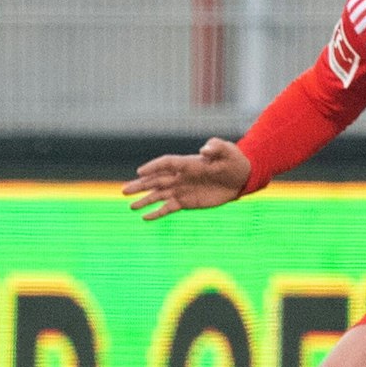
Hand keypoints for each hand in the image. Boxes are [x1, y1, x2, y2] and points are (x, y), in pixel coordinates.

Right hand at [123, 138, 251, 220]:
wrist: (241, 178)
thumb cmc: (234, 160)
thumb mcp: (227, 151)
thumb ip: (215, 148)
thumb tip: (204, 150)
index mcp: (188, 163)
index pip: (166, 164)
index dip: (153, 167)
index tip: (140, 172)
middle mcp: (181, 176)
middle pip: (156, 180)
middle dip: (140, 186)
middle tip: (124, 191)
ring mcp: (182, 189)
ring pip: (158, 195)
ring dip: (144, 200)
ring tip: (130, 206)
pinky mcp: (187, 202)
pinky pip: (168, 208)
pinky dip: (157, 213)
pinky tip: (145, 218)